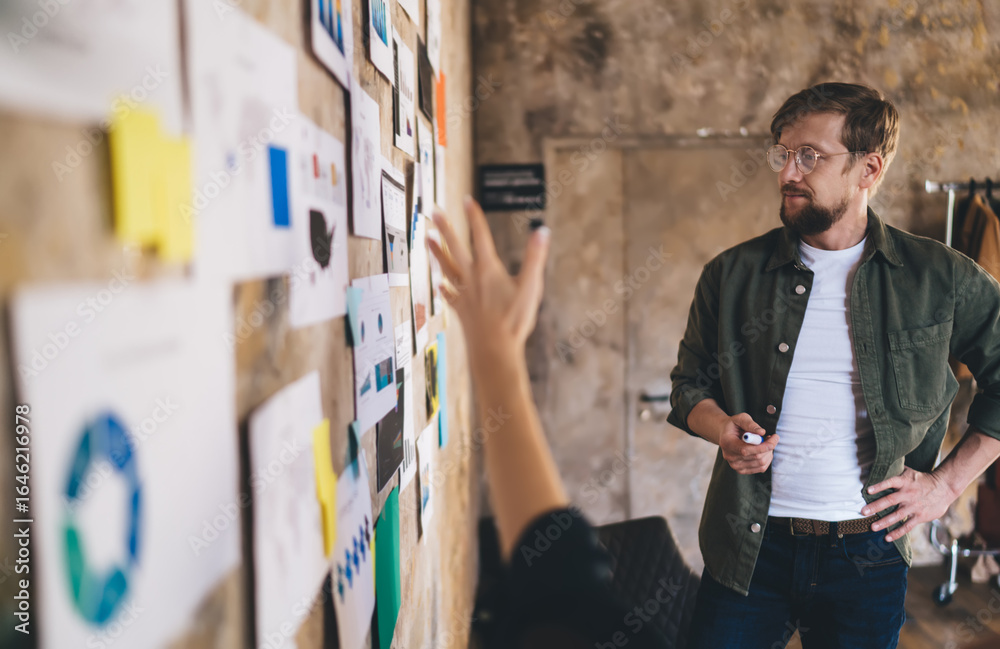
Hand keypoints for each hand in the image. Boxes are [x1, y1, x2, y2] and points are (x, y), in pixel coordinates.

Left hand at [427, 197, 549, 361]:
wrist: (494, 351)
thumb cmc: (514, 320)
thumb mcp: (531, 287)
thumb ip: (535, 257)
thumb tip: (542, 231)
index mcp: (488, 269)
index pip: (480, 236)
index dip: (474, 217)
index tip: (467, 200)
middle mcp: (471, 278)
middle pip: (455, 248)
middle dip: (445, 228)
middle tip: (433, 211)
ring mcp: (463, 294)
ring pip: (446, 267)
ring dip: (436, 251)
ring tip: (427, 238)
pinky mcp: (461, 310)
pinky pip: (449, 294)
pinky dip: (444, 287)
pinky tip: (439, 284)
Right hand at [719, 413, 777, 474]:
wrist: (726, 434)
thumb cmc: (734, 425)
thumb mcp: (740, 418)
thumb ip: (750, 424)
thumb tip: (762, 432)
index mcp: (727, 443)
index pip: (746, 450)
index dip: (763, 446)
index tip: (774, 437)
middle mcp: (730, 457)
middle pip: (756, 457)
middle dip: (768, 447)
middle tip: (772, 438)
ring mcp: (735, 465)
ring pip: (761, 463)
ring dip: (768, 452)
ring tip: (766, 442)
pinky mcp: (741, 470)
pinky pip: (761, 468)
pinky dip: (767, 459)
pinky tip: (764, 450)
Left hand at [862, 467, 956, 541]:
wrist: (944, 488)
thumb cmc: (922, 479)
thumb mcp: (909, 472)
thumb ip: (895, 471)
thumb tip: (878, 466)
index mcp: (904, 482)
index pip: (890, 482)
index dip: (879, 486)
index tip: (868, 490)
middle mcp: (908, 494)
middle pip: (890, 500)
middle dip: (876, 507)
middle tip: (863, 512)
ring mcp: (914, 506)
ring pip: (896, 515)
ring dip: (884, 522)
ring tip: (872, 527)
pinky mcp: (920, 516)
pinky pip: (907, 526)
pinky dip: (897, 532)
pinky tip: (888, 538)